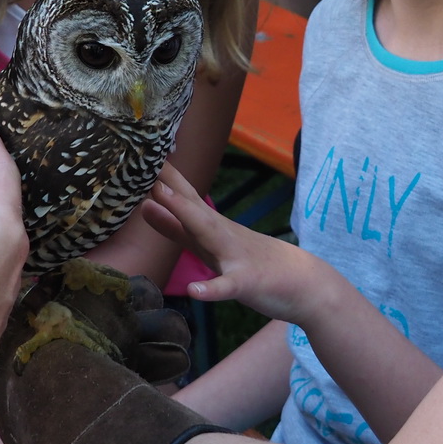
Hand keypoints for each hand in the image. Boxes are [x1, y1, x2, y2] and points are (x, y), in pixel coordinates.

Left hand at [140, 164, 339, 323]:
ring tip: (163, 200)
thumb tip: (146, 206)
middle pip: (193, 205)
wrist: (304, 284)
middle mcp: (222, 234)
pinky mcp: (249, 284)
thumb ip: (177, 227)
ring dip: (186, 216)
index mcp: (211, 227)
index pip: (183, 196)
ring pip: (209, 235)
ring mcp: (236, 257)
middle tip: (144, 160)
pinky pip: (229, 286)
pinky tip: (196, 291)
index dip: (161, 176)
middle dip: (169, 185)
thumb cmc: (254, 263)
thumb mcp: (210, 245)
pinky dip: (212, 288)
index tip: (138, 153)